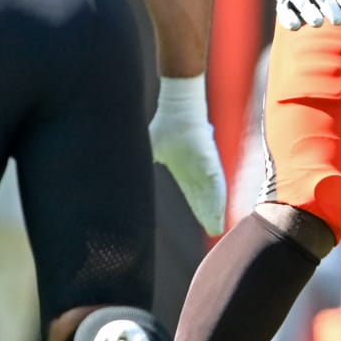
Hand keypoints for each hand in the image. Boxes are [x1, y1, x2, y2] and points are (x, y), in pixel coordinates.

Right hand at [150, 76, 228, 235]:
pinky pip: (216, 185)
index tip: (205, 224)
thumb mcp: (151, 149)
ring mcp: (204, 167)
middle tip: (214, 232)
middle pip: (204, 199)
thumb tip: (119, 175)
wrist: (177, 108)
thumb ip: (142, 162)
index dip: (199, 209)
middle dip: (208, 216)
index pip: (193, 194)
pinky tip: (220, 213)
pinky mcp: (210, 162)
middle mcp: (197, 171)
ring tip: (217, 229)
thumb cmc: (165, 125)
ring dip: (214, 213)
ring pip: (212, 196)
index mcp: (185, 170)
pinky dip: (218, 200)